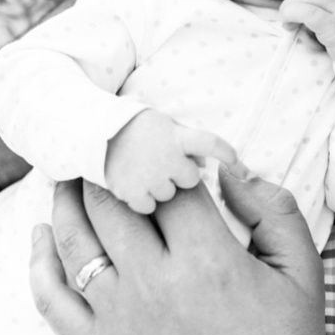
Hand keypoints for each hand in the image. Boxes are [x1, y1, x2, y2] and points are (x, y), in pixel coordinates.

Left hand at [28, 168, 330, 334]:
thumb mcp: (302, 273)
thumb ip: (274, 209)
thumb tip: (231, 169)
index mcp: (208, 258)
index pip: (165, 179)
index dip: (157, 148)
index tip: (153, 134)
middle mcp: (154, 283)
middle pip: (109, 199)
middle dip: (104, 162)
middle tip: (101, 142)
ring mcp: (118, 319)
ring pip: (74, 237)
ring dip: (67, 196)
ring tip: (69, 173)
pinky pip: (50, 296)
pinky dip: (39, 259)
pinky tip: (42, 233)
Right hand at [104, 110, 236, 213]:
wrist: (93, 130)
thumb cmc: (134, 128)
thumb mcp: (164, 126)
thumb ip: (186, 143)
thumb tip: (204, 164)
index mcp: (176, 137)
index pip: (210, 144)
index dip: (227, 154)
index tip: (240, 166)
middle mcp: (165, 157)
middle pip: (190, 178)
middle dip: (180, 174)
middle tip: (162, 165)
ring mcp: (149, 176)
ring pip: (168, 195)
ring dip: (160, 188)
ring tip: (142, 172)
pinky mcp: (131, 192)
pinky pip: (148, 207)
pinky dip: (142, 201)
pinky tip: (133, 187)